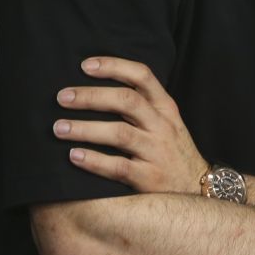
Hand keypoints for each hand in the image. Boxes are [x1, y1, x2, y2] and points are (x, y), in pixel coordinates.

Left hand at [53, 56, 206, 193]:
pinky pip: (118, 167)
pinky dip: (94, 161)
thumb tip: (97, 87)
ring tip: (58, 128)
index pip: (142, 75)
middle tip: (62, 97)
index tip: (85, 65)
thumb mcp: (166, 121)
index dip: (114, 66)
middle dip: (91, 96)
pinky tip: (74, 156)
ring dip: (85, 128)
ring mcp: (157, 151)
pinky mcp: (149, 178)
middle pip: (126, 101)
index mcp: (165, 107)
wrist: (196, 188)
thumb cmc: (171, 151)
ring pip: (120, 133)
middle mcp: (162, 125)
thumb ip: (142, 104)